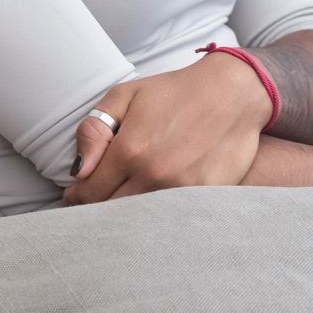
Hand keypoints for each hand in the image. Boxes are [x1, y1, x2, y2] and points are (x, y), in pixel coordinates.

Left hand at [65, 50, 272, 203]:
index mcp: (129, 149)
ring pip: (138, 221)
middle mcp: (154, 173)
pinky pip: (171, 219)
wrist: (235, 91)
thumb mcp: (127, 95)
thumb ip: (94, 129)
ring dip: (128, 216)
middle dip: (100, 206)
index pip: (87, 193)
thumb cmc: (176, 91)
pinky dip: (160, 217)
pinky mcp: (206, 195)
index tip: (79, 192)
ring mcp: (181, 188)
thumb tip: (77, 171)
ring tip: (129, 199)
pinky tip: (158, 205)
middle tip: (104, 196)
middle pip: (110, 212)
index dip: (78, 195)